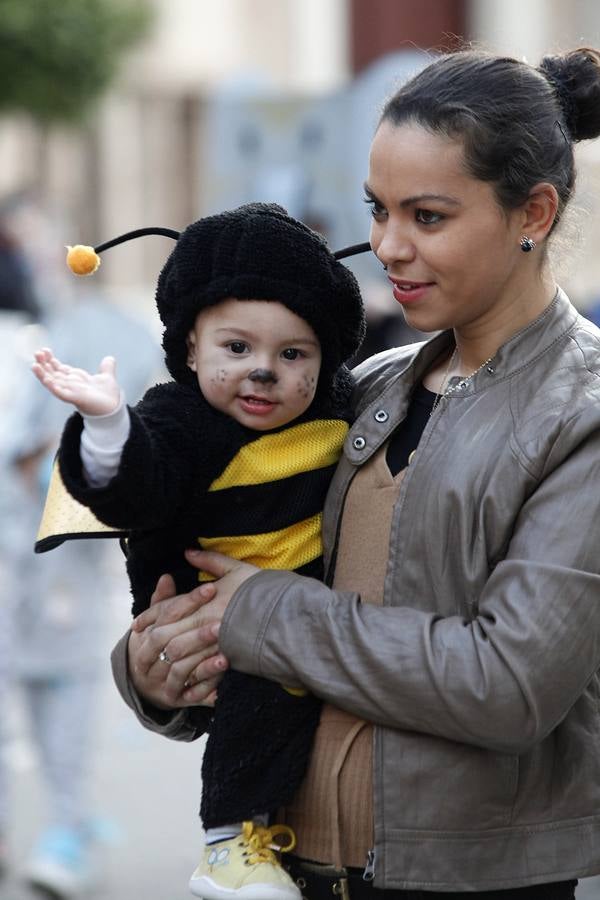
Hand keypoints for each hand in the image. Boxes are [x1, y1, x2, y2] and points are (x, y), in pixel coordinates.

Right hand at [32, 347, 120, 415]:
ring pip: (53, 383)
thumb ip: (107, 368)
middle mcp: (70, 385)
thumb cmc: (108, 396)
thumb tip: (110, 359)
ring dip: (43, 375)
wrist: (114, 408)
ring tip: (34, 365)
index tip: (45, 350)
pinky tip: (46, 379)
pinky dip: (53, 386)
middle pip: (52, 374)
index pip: (59, 368)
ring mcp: (70, 392)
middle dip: (44, 364)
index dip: (51, 360)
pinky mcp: (74, 399)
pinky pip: (60, 392)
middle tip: (36, 353)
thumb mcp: (107, 378)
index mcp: (75, 379)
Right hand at [128, 574, 228, 708]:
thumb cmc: (155, 642)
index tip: (211, 588)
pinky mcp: (176, 698)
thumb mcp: (157, 621)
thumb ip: (163, 600)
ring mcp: (162, 680)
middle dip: (199, 634)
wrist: (142, 681)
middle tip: (223, 622)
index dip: (190, 601)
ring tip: (227, 651)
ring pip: (183, 670)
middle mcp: (151, 659)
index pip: (167, 614)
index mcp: (147, 634)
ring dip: (205, 661)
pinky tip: (224, 673)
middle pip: (174, 645)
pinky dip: (209, 684)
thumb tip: (166, 577)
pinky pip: (193, 693)